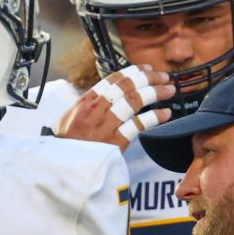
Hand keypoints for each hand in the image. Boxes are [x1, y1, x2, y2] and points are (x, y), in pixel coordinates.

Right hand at [55, 65, 174, 148]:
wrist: (64, 165)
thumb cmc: (68, 143)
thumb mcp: (71, 117)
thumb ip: (89, 105)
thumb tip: (106, 95)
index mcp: (86, 101)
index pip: (113, 80)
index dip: (133, 72)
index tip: (147, 69)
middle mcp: (96, 109)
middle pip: (126, 86)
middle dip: (148, 78)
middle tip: (164, 76)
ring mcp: (105, 124)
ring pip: (134, 101)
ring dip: (155, 92)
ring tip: (169, 90)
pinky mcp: (115, 141)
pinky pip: (138, 125)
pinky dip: (154, 117)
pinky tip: (166, 114)